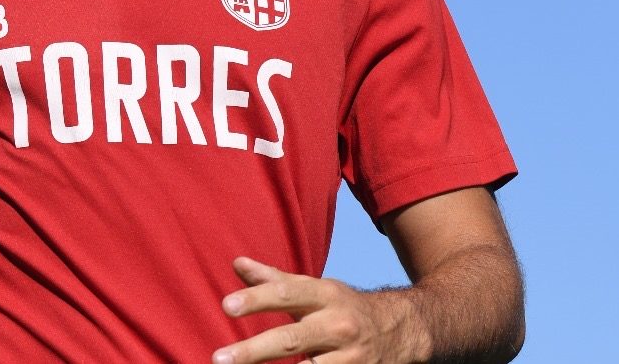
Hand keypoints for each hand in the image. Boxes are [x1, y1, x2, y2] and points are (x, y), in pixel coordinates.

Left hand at [212, 256, 425, 363]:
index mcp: (324, 294)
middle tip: (219, 358)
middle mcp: (337, 325)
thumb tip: (237, 264)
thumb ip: (274, 280)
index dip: (256, 299)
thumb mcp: (314, 288)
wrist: (399, 329)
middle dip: (253, 351)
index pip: (285, 293)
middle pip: (291, 339)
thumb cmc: (341, 306)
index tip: (226, 306)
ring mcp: (350, 358)